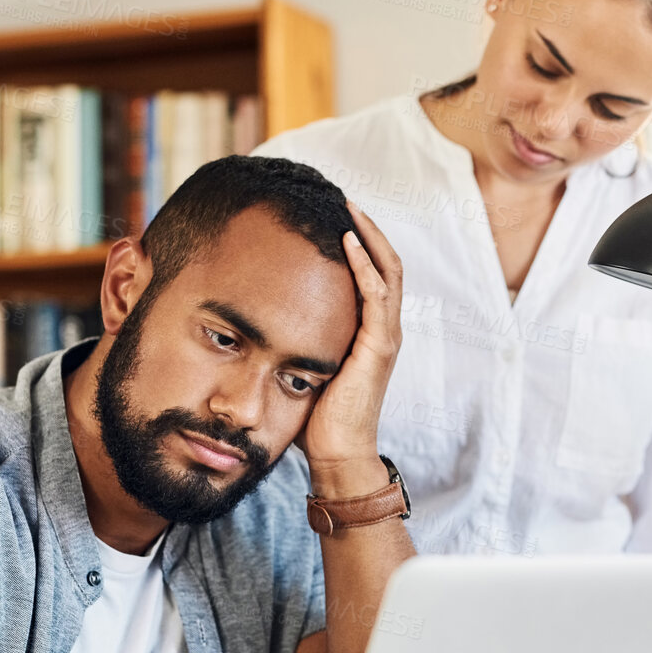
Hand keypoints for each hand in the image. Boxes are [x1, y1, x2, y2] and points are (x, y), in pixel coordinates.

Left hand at [301, 202, 403, 498]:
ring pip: (388, 271)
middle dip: (367, 228)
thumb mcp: (306, 364)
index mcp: (369, 332)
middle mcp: (384, 329)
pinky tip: (348, 243)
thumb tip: (263, 317)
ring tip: (349, 208)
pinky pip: (377, 296)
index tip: (334, 216)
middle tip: (344, 198)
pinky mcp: (378, 348)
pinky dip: (365, 266)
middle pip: (387, 263)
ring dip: (369, 237)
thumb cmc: (319, 418)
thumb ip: (300, 338)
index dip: (360, 242)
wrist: (337, 454)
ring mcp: (384, 337)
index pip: (374, 274)